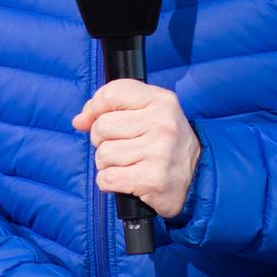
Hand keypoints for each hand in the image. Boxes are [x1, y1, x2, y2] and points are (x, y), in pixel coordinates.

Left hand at [72, 79, 199, 218]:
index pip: (110, 95)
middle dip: (102, 140)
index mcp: (161, 100)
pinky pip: (107, 179)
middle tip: (123, 146)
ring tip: (128, 164)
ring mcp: (160, 152)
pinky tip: (127, 179)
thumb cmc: (163, 141)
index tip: (98, 119)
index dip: (95, 109)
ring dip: (107, 164)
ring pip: (103, 154)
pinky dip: (110, 182)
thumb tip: (79, 121)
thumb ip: (109, 108)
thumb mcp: (146, 112)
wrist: (196, 176)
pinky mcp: (153, 180)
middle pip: (101, 128)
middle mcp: (163, 123)